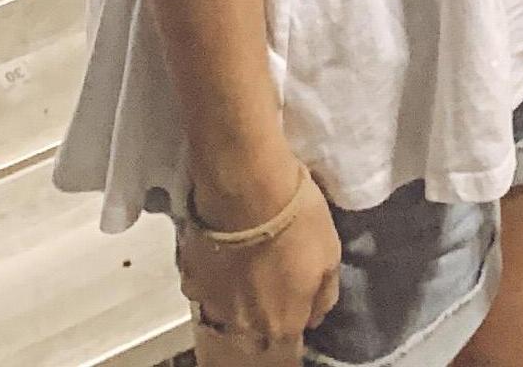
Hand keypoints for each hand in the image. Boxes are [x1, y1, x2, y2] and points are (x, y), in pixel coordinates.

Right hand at [179, 176, 341, 360]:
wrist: (247, 186)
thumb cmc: (297, 219)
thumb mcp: (331, 255)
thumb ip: (324, 294)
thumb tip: (315, 316)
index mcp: (283, 324)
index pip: (291, 334)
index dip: (293, 309)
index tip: (293, 287)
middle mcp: (247, 326)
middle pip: (256, 331)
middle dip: (261, 312)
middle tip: (266, 276)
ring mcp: (215, 305)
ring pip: (226, 312)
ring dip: (233, 296)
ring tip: (241, 263)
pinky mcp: (191, 279)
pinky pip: (203, 286)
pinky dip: (210, 275)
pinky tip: (218, 251)